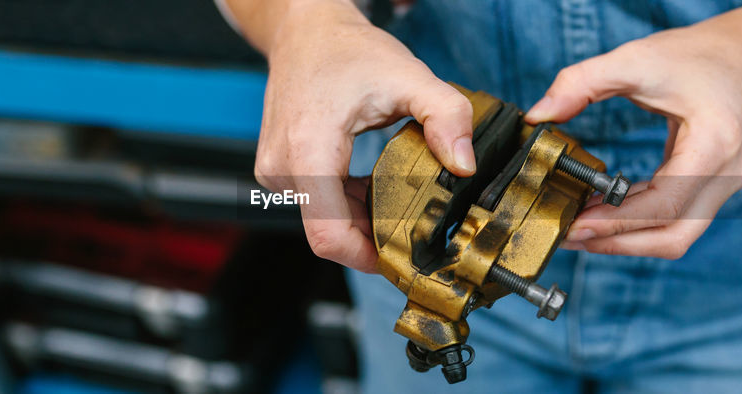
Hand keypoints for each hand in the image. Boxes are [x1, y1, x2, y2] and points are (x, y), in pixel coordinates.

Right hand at [254, 1, 474, 271]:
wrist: (306, 30)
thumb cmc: (348, 50)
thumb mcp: (409, 77)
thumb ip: (447, 117)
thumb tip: (465, 165)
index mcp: (307, 150)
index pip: (329, 235)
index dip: (368, 258)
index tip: (404, 259)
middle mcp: (282, 167)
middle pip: (330, 234)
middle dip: (374, 241)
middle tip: (418, 237)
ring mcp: (276, 171)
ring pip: (324, 223)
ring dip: (362, 223)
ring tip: (401, 212)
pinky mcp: (280, 171)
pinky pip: (317, 206)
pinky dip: (348, 207)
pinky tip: (377, 194)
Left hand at [526, 28, 741, 258]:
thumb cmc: (696, 56)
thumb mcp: (636, 58)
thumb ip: (582, 82)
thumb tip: (539, 114)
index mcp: (714, 145)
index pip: (664, 205)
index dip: (617, 223)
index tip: (576, 226)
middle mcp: (726, 175)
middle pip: (674, 236)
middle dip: (620, 243)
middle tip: (570, 235)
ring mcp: (723, 187)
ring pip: (676, 236)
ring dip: (627, 239)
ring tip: (579, 226)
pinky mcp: (711, 189)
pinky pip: (675, 220)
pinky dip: (639, 222)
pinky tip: (603, 210)